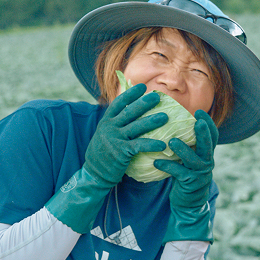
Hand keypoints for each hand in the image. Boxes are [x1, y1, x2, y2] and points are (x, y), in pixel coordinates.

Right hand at [48, 83, 166, 232]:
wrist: (94, 174)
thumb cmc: (103, 154)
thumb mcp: (104, 135)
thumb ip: (115, 124)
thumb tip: (128, 112)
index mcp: (106, 121)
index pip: (119, 103)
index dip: (131, 94)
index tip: (142, 86)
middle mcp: (110, 127)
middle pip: (130, 111)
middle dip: (144, 102)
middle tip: (157, 97)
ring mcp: (115, 139)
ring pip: (137, 126)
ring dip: (152, 120)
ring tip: (165, 117)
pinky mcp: (121, 152)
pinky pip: (139, 145)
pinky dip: (152, 144)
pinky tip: (163, 144)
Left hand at [154, 110, 217, 241]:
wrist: (188, 202)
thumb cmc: (185, 174)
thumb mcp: (189, 159)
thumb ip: (186, 144)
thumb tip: (169, 121)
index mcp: (206, 153)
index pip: (213, 136)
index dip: (208, 124)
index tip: (199, 112)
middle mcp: (207, 162)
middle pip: (208, 146)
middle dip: (203, 133)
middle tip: (197, 122)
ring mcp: (200, 174)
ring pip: (193, 160)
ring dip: (183, 150)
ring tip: (171, 142)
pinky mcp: (190, 184)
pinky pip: (178, 173)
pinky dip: (167, 166)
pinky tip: (156, 161)